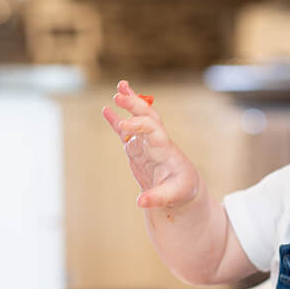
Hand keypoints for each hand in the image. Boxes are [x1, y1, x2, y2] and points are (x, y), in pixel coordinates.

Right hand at [103, 80, 199, 208]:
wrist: (183, 189)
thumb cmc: (182, 190)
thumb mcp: (173, 196)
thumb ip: (157, 198)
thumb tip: (140, 202)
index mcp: (166, 149)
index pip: (154, 130)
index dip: (139, 125)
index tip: (125, 126)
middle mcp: (156, 141)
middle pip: (147, 116)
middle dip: (135, 104)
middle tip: (120, 93)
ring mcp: (146, 143)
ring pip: (137, 118)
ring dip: (130, 103)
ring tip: (120, 86)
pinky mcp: (137, 149)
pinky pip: (125, 132)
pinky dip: (116, 121)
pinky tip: (106, 110)